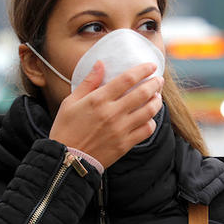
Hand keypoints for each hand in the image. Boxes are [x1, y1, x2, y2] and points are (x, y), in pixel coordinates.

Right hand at [48, 60, 163, 169]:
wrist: (66, 160)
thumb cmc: (65, 129)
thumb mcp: (70, 102)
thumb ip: (88, 82)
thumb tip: (100, 63)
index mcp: (98, 100)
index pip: (127, 79)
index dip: (143, 70)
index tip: (151, 66)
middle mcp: (112, 113)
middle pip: (143, 93)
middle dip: (155, 84)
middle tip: (158, 80)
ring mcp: (120, 130)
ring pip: (149, 111)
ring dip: (157, 101)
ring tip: (157, 97)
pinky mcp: (125, 144)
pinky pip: (146, 130)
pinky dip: (151, 122)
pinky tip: (149, 118)